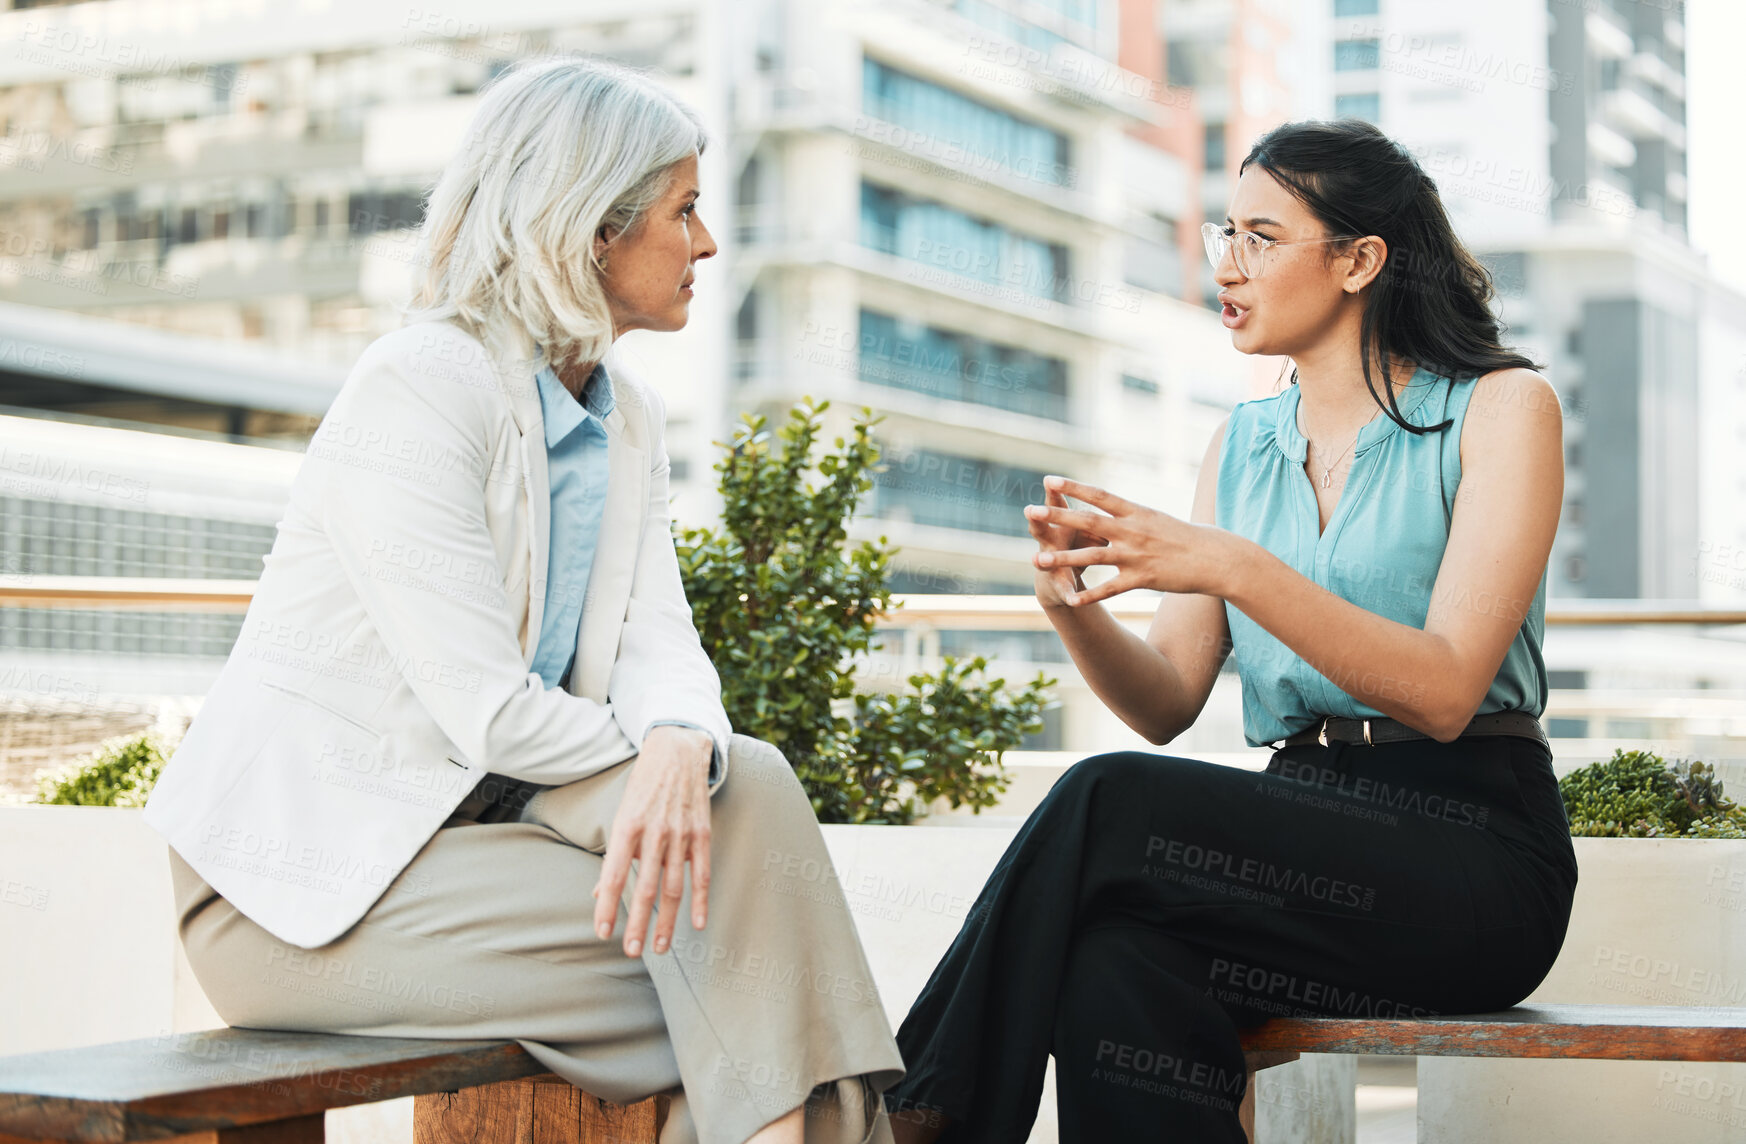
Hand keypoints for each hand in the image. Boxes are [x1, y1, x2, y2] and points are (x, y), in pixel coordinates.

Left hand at [592, 724, 713, 957]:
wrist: (677, 751)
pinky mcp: (701, 834)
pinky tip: (697, 924)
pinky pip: (702, 874)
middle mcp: (653, 832)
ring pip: (673, 887)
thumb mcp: (621, 814)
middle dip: (637, 924)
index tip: (602, 933)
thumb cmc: (644, 787)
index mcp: (627, 826)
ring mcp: (680, 834)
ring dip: (666, 922)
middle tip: (630, 951)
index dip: (606, 906)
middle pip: (644, 888)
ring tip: (658, 947)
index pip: (613, 874)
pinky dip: (700, 901)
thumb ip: (614, 855)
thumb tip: (598, 892)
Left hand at [1023, 475, 1232, 604]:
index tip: (1048, 480)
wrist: (1217, 558)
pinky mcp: (1143, 579)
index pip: (1099, 495)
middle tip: (1028, 511)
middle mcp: (1133, 530)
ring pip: (1092, 555)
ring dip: (1062, 558)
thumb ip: (1132, 517)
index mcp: (1137, 512)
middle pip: (1088, 521)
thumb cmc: (1189, 538)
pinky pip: (1110, 588)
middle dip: (1057, 516)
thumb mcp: (1158, 520)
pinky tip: (1071, 600)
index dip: (1073, 487)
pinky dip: (1090, 595)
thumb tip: (1114, 509)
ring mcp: (1136, 555)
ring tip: (1036, 560)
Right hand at [1025, 480, 1106, 607]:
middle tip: (1029, 511)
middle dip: (1036, 520)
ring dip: (1044, 561)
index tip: (1048, 481)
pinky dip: (1068, 595)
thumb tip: (1116, 504)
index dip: (1054, 494)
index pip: (1056, 506)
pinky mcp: (1058, 586)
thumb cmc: (1079, 546)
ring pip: (1045, 562)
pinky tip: (1072, 600)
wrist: (1061, 582)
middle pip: (1041, 530)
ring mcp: (1050, 565)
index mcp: (1060, 525)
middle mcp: (1049, 543)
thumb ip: (1097, 518)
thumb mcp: (1088, 530)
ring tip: (1035, 560)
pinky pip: (1064, 591)